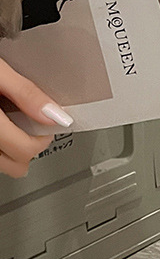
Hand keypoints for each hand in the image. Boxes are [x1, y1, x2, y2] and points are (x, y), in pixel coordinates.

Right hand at [0, 57, 72, 178]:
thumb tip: (55, 116)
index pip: (25, 150)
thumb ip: (25, 93)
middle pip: (15, 165)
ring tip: (10, 122)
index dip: (43, 137)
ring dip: (11, 150)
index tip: (47, 122)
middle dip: (29, 146)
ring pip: (0, 164)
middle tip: (31, 123)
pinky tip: (0, 125)